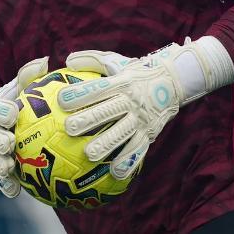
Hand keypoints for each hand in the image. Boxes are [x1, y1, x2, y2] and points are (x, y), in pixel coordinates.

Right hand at [0, 57, 48, 197]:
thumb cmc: (15, 103)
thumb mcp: (20, 88)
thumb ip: (29, 76)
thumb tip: (44, 61)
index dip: (1, 112)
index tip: (12, 113)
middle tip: (10, 142)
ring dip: (0, 164)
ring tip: (10, 168)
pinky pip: (0, 178)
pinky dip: (5, 185)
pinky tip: (14, 191)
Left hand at [58, 37, 233, 179]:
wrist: (172, 81)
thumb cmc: (135, 72)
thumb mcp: (116, 62)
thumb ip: (92, 60)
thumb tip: (68, 61)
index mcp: (121, 82)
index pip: (99, 88)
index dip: (81, 94)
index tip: (61, 101)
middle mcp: (131, 100)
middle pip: (109, 110)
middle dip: (90, 119)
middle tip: (69, 128)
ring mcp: (141, 118)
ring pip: (123, 132)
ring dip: (107, 143)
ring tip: (89, 154)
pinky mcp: (149, 133)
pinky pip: (139, 149)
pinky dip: (128, 162)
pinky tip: (115, 173)